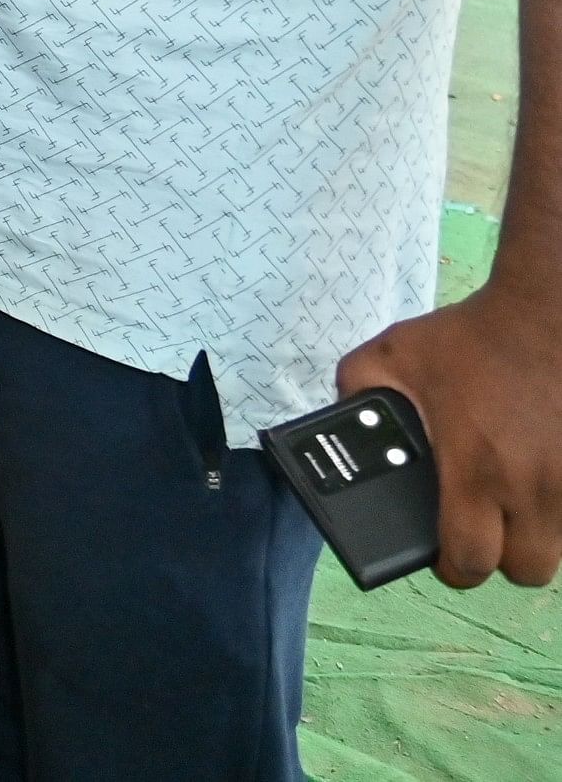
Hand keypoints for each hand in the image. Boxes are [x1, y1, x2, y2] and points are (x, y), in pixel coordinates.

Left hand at [337, 261, 561, 585]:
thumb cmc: (470, 336)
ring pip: (560, 545)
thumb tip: (340, 421)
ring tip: (512, 504)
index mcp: (475, 470)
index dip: (452, 567)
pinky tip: (540, 478)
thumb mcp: (391, 353)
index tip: (445, 552)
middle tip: (483, 528)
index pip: (469, 560)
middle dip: (501, 559)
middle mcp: (532, 487)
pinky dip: (559, 505)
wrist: (547, 310)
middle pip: (526, 569)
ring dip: (536, 535)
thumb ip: (355, 390)